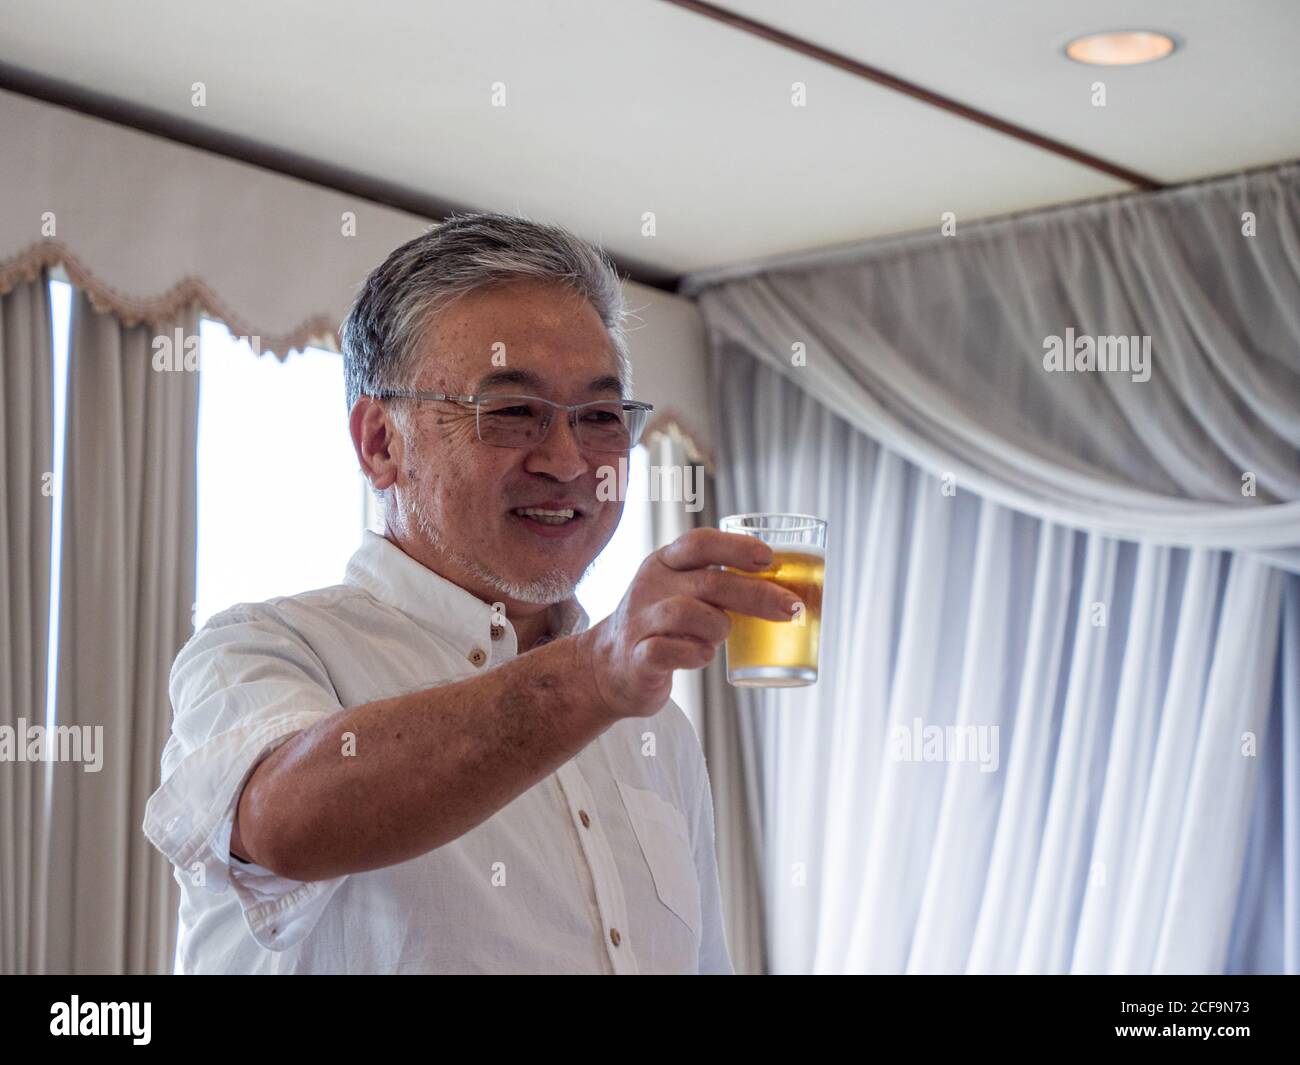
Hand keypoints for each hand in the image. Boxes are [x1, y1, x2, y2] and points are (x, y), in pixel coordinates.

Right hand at [578, 528, 800, 718]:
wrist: (608, 668)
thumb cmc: (663, 627)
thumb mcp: (683, 593)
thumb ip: (720, 586)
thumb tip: (786, 591)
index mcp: (665, 563)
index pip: (700, 542)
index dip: (737, 547)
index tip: (769, 558)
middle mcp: (650, 586)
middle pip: (709, 581)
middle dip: (756, 594)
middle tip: (791, 609)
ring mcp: (640, 621)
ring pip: (687, 613)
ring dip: (719, 627)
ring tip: (723, 637)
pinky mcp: (637, 657)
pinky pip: (667, 651)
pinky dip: (694, 655)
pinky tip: (703, 657)